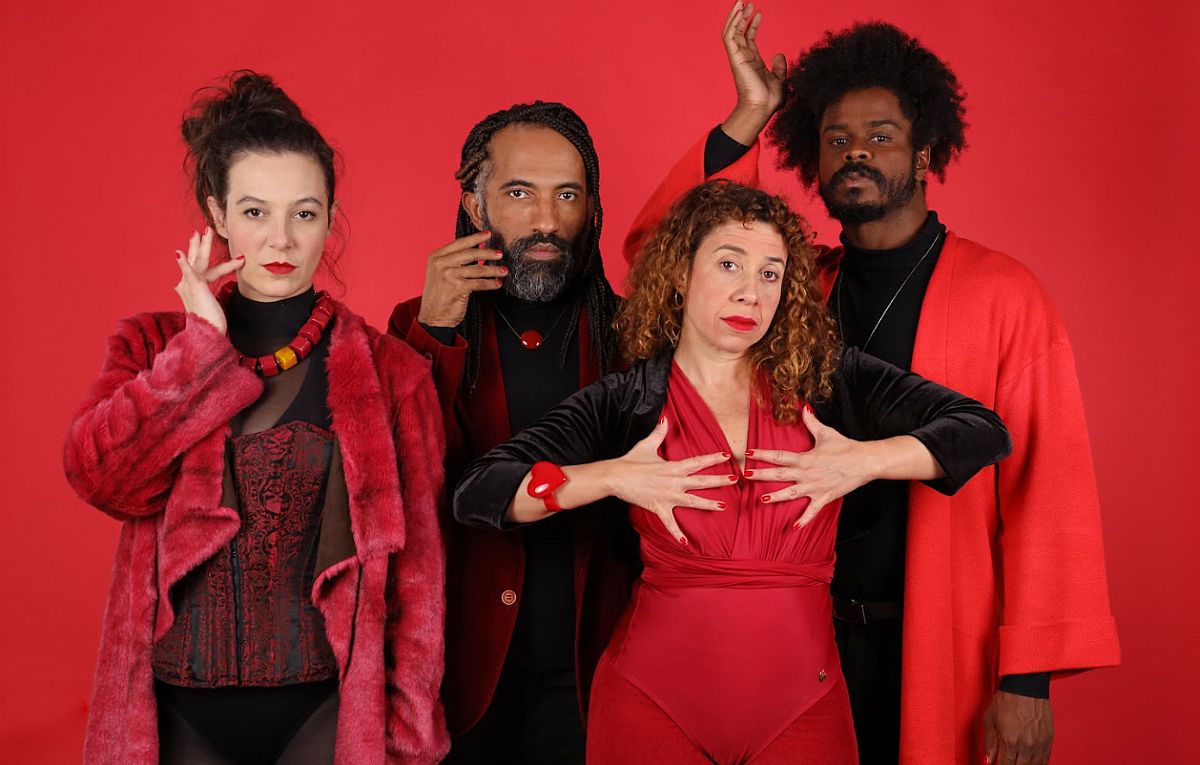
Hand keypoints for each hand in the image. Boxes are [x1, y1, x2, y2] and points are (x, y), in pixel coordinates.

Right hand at [174, 227, 243, 334]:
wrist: (208, 333)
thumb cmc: (212, 323)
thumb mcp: (209, 304)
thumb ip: (206, 295)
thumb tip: (208, 291)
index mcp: (193, 288)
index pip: (203, 269)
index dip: (206, 257)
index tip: (209, 247)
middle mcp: (188, 285)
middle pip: (196, 261)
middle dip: (199, 245)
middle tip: (203, 230)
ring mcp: (190, 286)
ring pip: (197, 262)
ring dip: (199, 247)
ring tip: (200, 232)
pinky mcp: (195, 289)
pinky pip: (189, 273)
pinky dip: (184, 264)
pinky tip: (178, 253)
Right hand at [416, 232, 504, 326]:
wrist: (432, 318)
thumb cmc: (439, 296)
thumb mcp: (440, 274)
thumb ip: (453, 261)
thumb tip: (475, 252)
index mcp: (436, 257)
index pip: (459, 243)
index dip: (475, 238)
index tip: (488, 234)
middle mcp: (441, 264)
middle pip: (470, 254)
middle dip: (488, 253)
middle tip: (500, 254)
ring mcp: (448, 275)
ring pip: (477, 269)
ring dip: (493, 270)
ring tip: (503, 271)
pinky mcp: (457, 288)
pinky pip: (479, 283)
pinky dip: (490, 284)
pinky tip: (497, 284)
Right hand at [608, 416, 734, 544]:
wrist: (616, 476)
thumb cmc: (631, 460)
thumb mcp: (646, 444)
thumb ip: (659, 432)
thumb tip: (665, 418)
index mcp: (673, 466)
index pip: (698, 461)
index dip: (713, 458)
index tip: (727, 455)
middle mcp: (674, 481)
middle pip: (701, 481)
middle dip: (719, 480)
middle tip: (736, 480)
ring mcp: (667, 496)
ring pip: (693, 501)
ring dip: (708, 504)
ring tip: (723, 506)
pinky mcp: (658, 507)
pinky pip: (669, 523)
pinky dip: (676, 533)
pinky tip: (685, 542)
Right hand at [720, 1, 787, 143]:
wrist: (762, 107)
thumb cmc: (769, 99)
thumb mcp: (780, 79)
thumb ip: (779, 66)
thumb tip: (780, 54)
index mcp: (752, 61)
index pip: (749, 38)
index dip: (753, 24)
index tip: (759, 12)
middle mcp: (743, 57)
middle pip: (738, 31)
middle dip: (742, 15)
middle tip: (747, 2)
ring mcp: (738, 57)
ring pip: (731, 31)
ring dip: (735, 15)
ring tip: (742, 2)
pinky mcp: (735, 57)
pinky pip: (730, 36)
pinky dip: (733, 22)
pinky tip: (739, 11)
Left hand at [745, 406, 874, 527]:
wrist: (865, 461)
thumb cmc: (846, 447)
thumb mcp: (826, 433)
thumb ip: (811, 422)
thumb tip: (804, 407)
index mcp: (805, 458)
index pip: (779, 456)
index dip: (763, 454)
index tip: (749, 452)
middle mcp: (806, 474)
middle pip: (779, 475)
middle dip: (762, 475)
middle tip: (746, 475)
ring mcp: (814, 487)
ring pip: (791, 494)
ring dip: (776, 497)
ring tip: (762, 499)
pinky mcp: (824, 497)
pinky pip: (812, 511)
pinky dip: (804, 520)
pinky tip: (795, 527)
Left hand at [984, 691, 1053, 764]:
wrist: (1025, 686)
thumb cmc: (1007, 699)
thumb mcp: (990, 719)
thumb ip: (989, 742)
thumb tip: (989, 759)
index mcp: (1010, 741)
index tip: (998, 763)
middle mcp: (1027, 745)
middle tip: (1008, 761)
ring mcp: (1040, 743)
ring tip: (1018, 761)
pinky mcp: (1049, 739)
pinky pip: (1045, 759)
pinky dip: (1038, 763)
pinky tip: (1031, 761)